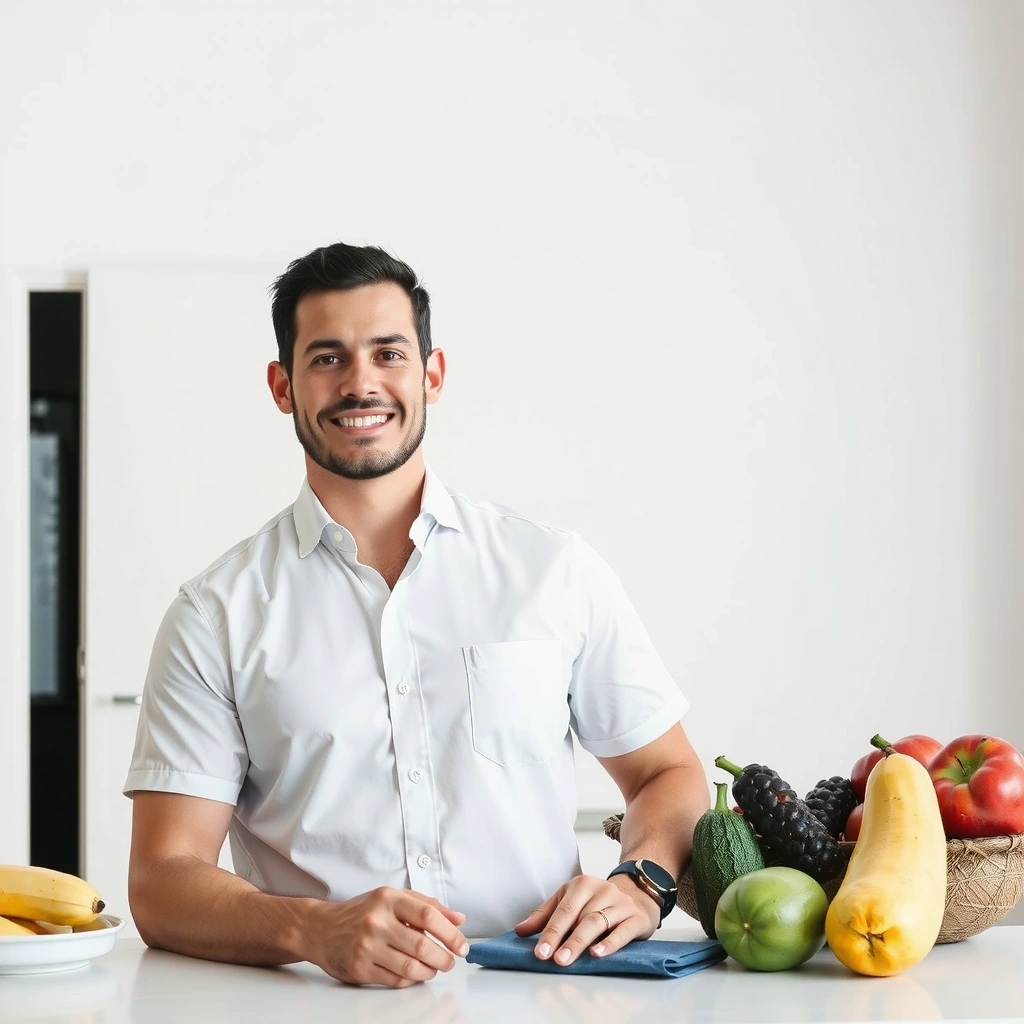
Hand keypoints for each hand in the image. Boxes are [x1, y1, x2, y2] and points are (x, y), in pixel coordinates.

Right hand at [304, 886, 468, 987]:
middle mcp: (377, 921)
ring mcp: (366, 946)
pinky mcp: (359, 968)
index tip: (462, 945)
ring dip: (429, 971)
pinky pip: (395, 979)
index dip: (450, 933)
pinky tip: (414, 974)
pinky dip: (410, 980)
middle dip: (444, 957)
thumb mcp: (392, 898)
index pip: (428, 915)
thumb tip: (459, 919)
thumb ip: (427, 905)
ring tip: (434, 968)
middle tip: (451, 961)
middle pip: (422, 945)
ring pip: (410, 966)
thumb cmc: (362, 912)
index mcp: (388, 898)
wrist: (320, 928)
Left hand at [513, 874, 659, 966]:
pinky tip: (598, 953)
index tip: (540, 952)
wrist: (636, 894)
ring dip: (581, 943)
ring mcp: (620, 904)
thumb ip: (545, 915)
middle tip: (554, 959)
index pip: (563, 910)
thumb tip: (519, 930)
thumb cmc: (597, 901)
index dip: (550, 932)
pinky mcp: (636, 918)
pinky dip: (610, 943)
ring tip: (568, 958)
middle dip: (565, 940)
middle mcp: (602, 891)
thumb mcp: (569, 900)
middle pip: (580, 918)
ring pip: (598, 923)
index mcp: (582, 885)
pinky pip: (623, 931)